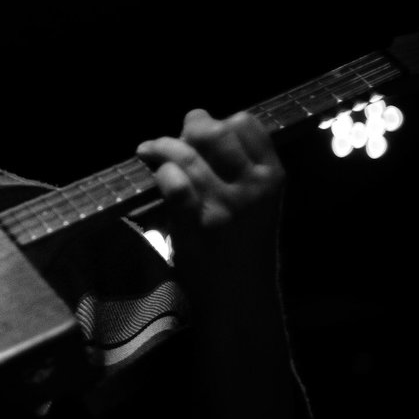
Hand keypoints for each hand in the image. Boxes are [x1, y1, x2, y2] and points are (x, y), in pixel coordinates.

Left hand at [136, 109, 283, 281]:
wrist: (240, 298)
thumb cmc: (244, 246)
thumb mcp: (258, 202)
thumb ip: (237, 167)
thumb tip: (197, 125)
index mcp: (271, 176)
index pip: (246, 124)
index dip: (219, 120)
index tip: (200, 131)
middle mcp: (252, 187)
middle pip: (215, 133)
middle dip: (188, 128)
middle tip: (172, 138)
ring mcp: (224, 206)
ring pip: (187, 156)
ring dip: (161, 146)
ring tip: (147, 149)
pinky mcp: (196, 226)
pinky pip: (174, 185)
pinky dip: (160, 172)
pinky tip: (153, 171)